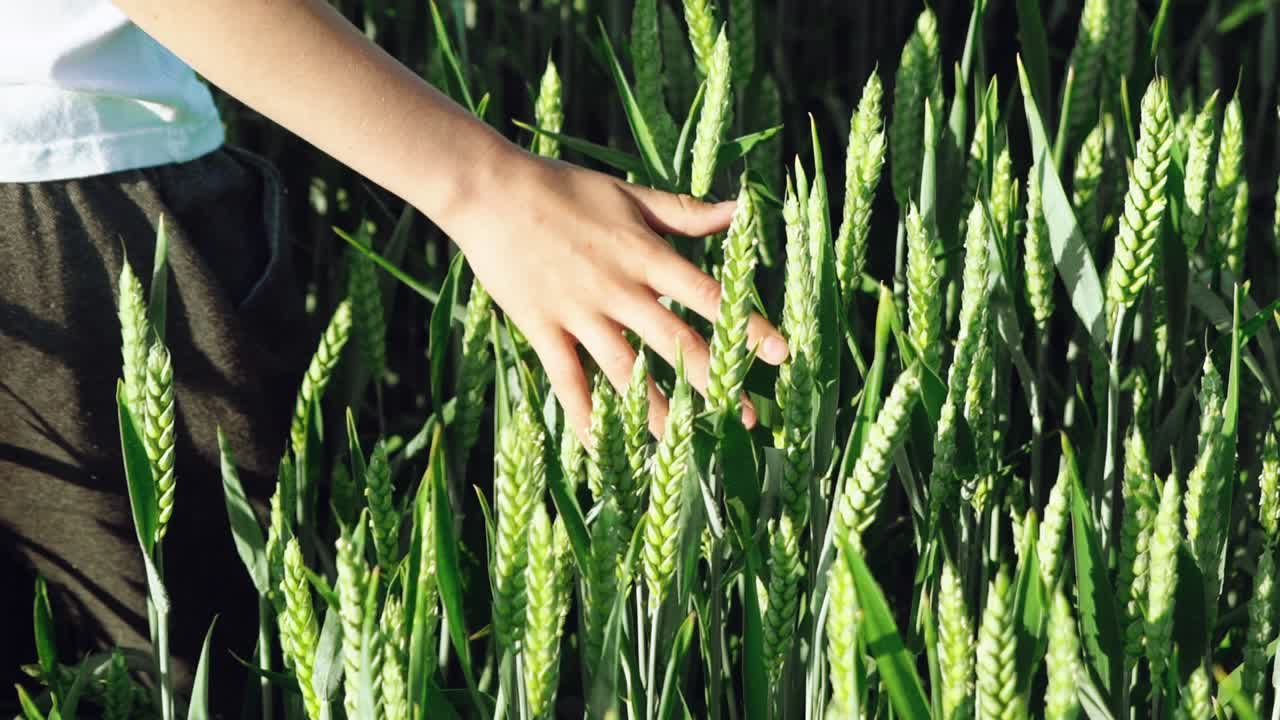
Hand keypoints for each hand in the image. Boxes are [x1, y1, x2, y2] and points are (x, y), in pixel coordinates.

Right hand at [442, 147, 788, 440]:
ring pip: (626, 371)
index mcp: (645, 255)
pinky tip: (606, 448)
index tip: (780, 355)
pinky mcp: (543, 329)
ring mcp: (579, 313)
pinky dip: (587, 416)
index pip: (708, 295)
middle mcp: (618, 289)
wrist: (491, 191)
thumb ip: (685, 212)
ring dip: (659, 410)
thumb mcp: (630, 194)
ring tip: (688, 443)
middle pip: (675, 343)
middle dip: (715, 381)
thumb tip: (741, 209)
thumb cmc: (564, 187)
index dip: (747, 325)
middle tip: (748, 418)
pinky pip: (568, 382)